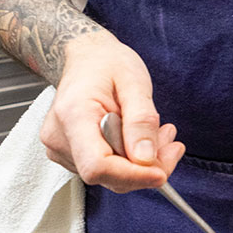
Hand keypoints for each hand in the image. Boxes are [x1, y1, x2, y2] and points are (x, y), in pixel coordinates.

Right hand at [39, 31, 184, 191]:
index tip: (162, 172)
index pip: (97, 165)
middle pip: (105, 175)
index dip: (132, 175)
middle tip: (172, 145)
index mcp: (73, 114)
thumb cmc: (107, 63)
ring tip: (160, 134)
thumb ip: (141, 120)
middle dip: (145, 168)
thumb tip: (146, 159)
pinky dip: (129, 160)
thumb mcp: (134, 82)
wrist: (87, 57)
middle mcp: (60, 137)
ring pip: (108, 176)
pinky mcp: (68, 154)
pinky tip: (141, 139)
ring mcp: (60, 148)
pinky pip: (104, 169)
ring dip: (141, 163)